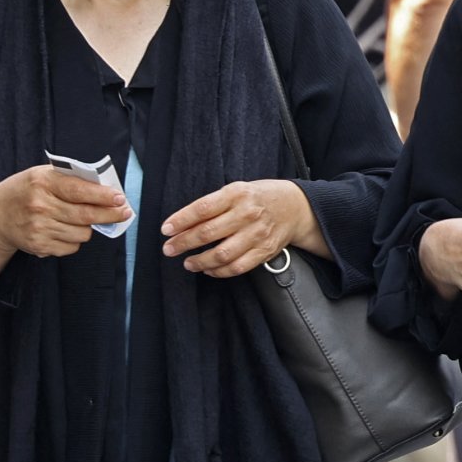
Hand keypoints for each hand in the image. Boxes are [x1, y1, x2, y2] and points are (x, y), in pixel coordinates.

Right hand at [0, 165, 130, 261]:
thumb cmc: (26, 190)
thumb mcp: (43, 174)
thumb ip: (71, 179)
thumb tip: (105, 188)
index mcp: (43, 182)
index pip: (79, 191)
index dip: (103, 196)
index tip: (120, 198)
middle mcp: (40, 206)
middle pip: (85, 216)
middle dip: (110, 215)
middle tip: (124, 213)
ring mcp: (39, 228)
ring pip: (81, 234)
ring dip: (89, 228)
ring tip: (84, 219)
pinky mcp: (39, 246)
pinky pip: (71, 247)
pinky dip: (75, 240)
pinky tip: (65, 229)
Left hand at [162, 180, 318, 277]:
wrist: (295, 207)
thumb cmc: (258, 197)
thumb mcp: (237, 190)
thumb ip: (214, 204)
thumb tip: (182, 222)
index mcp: (237, 193)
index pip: (203, 208)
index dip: (181, 220)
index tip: (166, 229)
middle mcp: (247, 213)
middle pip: (208, 232)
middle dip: (183, 243)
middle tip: (169, 249)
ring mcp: (257, 234)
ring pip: (221, 254)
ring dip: (199, 261)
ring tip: (187, 262)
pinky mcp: (264, 251)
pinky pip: (237, 267)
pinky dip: (219, 272)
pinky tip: (208, 269)